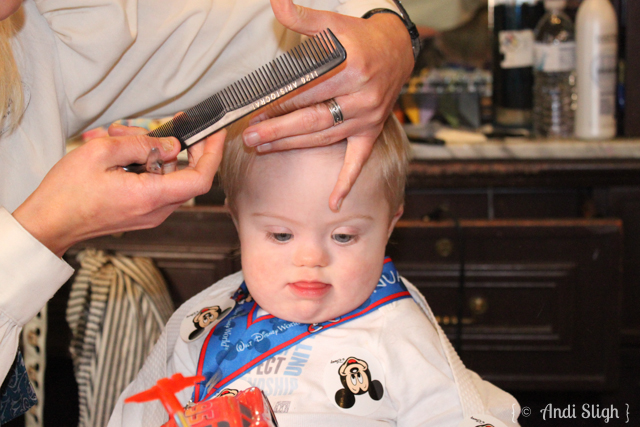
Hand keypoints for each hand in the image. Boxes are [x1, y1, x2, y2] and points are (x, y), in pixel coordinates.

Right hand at [12, 124, 225, 256]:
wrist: (47, 224)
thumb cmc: (66, 193)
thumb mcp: (101, 152)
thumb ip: (141, 144)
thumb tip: (171, 144)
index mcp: (151, 196)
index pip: (201, 178)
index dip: (213, 153)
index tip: (215, 132)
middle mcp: (156, 210)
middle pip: (186, 173)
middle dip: (176, 144)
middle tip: (164, 124)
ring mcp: (150, 214)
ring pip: (167, 175)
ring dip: (149, 151)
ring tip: (116, 135)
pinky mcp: (141, 212)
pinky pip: (154, 184)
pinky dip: (141, 164)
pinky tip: (115, 151)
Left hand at [242, 0, 413, 210]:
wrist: (397, 51)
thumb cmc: (360, 38)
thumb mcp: (333, 23)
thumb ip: (302, 17)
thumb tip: (275, 1)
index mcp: (351, 68)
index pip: (306, 89)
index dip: (278, 101)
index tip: (253, 109)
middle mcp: (361, 96)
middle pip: (312, 117)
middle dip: (278, 129)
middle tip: (250, 137)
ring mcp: (367, 117)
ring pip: (324, 136)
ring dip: (292, 145)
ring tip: (263, 149)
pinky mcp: (371, 131)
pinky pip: (358, 161)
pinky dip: (346, 182)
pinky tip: (333, 201)